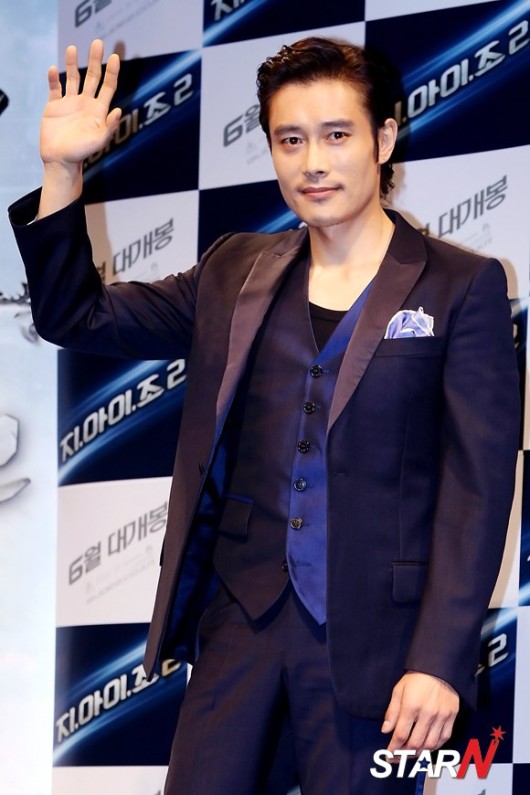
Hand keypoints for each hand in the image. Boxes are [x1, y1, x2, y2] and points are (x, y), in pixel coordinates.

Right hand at [41, 39, 120, 167]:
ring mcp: (70, 104)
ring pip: (72, 78)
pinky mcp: (54, 107)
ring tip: (72, 48)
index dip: (111, 72)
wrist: (60, 161)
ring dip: (72, 63)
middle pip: (92, 77)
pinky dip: (53, 78)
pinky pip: (55, 89)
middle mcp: (85, 104)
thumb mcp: (98, 141)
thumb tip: (118, 110)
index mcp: (98, 110)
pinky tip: (53, 69)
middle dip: (95, 60)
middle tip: (97, 43)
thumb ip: (109, 127)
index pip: (107, 86)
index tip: (114, 57)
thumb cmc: (81, 153)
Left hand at [381, 671, 458, 755]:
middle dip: (404, 754)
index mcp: (411, 706)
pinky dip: (434, 747)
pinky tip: (426, 747)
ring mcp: (441, 716)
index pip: (401, 734)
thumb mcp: (399, 690)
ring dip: (419, 753)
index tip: (388, 755)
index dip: (393, 748)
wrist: (438, 668)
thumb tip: (386, 730)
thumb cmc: (416, 678)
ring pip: (430, 744)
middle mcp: (427, 714)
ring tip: (410, 755)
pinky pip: (444, 739)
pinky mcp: (451, 717)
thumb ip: (392, 711)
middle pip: (415, 743)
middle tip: (397, 758)